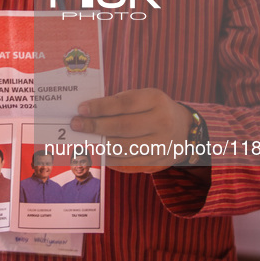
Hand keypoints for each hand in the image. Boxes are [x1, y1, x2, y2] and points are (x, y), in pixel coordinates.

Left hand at [69, 88, 191, 173]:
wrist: (183, 129)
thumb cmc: (152, 109)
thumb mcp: (142, 98)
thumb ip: (119, 103)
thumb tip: (88, 114)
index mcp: (156, 99)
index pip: (124, 104)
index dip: (101, 107)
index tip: (81, 109)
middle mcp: (162, 121)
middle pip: (122, 126)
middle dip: (95, 126)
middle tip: (76, 125)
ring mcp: (162, 143)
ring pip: (124, 147)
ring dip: (100, 145)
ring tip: (85, 140)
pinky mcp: (158, 160)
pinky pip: (129, 162)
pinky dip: (110, 159)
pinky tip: (99, 153)